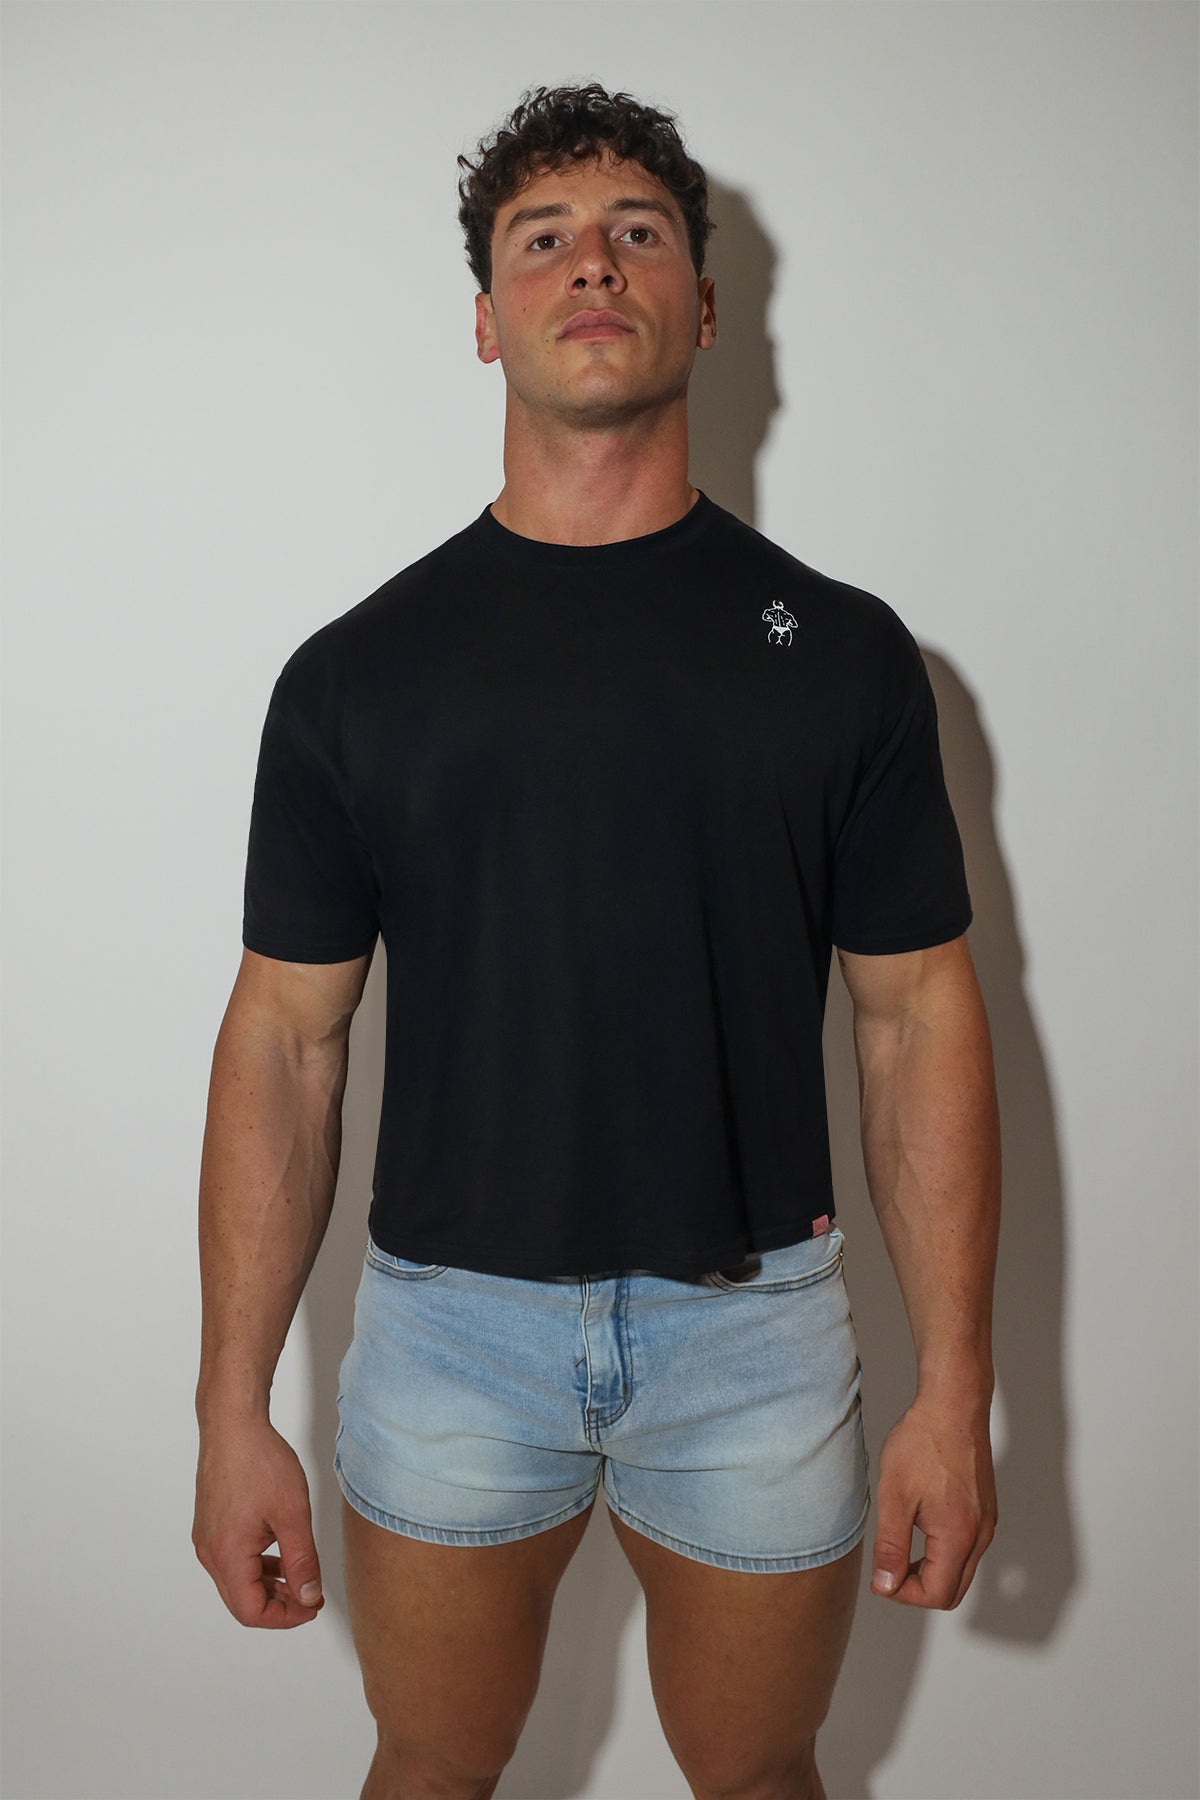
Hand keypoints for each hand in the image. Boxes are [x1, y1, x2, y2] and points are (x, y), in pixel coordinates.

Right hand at [193, 1416, 325, 1627]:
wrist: (233, 1425)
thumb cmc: (259, 1461)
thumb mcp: (292, 1514)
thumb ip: (302, 1561)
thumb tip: (309, 1597)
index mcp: (227, 1555)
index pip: (252, 1612)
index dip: (286, 1617)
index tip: (313, 1605)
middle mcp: (210, 1552)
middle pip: (241, 1602)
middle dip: (279, 1605)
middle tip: (311, 1596)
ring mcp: (207, 1539)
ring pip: (237, 1582)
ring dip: (269, 1586)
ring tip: (301, 1576)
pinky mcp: (210, 1525)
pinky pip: (233, 1560)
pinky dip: (257, 1566)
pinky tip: (281, 1554)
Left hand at [869, 1393, 997, 1607]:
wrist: (953, 1405)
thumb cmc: (924, 1442)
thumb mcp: (895, 1495)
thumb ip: (891, 1546)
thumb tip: (886, 1585)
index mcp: (959, 1536)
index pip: (936, 1595)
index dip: (903, 1594)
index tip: (880, 1574)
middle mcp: (980, 1535)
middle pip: (952, 1591)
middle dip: (917, 1588)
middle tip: (888, 1565)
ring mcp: (986, 1523)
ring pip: (961, 1571)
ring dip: (930, 1570)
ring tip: (899, 1543)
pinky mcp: (985, 1510)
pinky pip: (967, 1549)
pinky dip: (943, 1553)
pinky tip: (919, 1526)